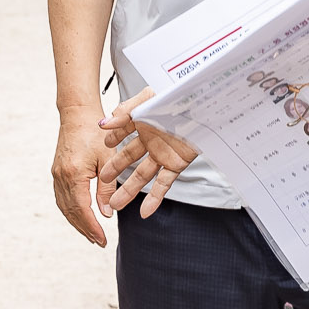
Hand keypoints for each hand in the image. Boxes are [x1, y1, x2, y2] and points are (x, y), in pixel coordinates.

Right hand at [51, 111, 111, 246]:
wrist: (77, 115)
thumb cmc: (96, 134)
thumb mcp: (107, 160)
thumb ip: (106, 188)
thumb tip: (106, 214)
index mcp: (74, 174)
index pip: (82, 209)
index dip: (92, 226)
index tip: (102, 239)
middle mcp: (61, 177)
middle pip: (71, 211)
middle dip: (85, 229)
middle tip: (98, 242)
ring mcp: (56, 174)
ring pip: (64, 206)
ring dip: (76, 222)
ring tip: (90, 234)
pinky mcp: (57, 172)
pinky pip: (61, 198)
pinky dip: (70, 211)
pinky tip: (80, 216)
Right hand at [97, 87, 201, 218]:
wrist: (205, 107)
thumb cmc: (178, 97)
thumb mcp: (147, 100)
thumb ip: (124, 112)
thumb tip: (104, 124)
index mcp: (144, 122)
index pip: (123, 132)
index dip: (113, 140)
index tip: (104, 147)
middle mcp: (152, 140)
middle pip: (129, 159)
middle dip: (115, 171)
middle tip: (103, 181)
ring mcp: (163, 154)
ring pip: (142, 175)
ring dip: (130, 190)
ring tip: (117, 204)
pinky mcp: (177, 164)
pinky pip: (163, 184)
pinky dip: (155, 199)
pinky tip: (145, 211)